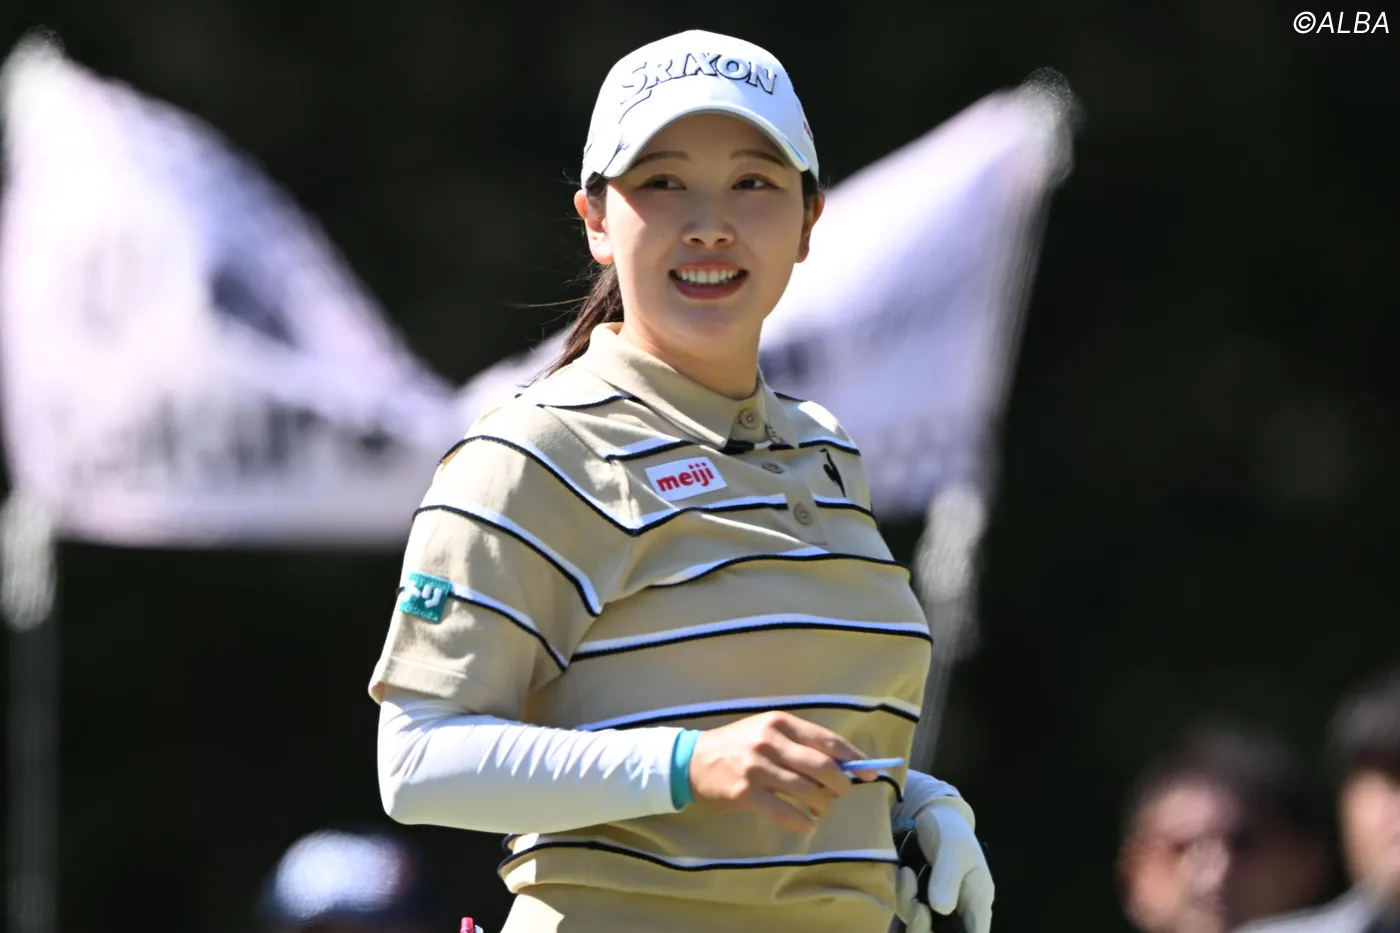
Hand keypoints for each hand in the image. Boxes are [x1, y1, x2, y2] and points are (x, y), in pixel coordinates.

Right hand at [687, 711, 879, 833]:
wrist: (691, 761)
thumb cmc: (736, 745)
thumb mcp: (766, 732)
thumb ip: (798, 743)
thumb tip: (841, 765)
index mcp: (780, 722)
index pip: (827, 741)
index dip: (854, 759)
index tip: (871, 773)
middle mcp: (770, 742)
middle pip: (822, 768)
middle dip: (840, 786)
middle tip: (840, 794)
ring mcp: (757, 768)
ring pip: (807, 792)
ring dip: (822, 806)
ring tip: (820, 809)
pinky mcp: (745, 793)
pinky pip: (785, 812)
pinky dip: (802, 822)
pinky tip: (807, 825)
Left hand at [893, 797, 993, 932]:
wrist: (931, 816)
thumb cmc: (952, 832)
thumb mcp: (954, 850)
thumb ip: (948, 878)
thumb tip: (941, 909)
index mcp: (977, 903)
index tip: (937, 924)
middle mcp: (957, 911)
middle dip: (923, 928)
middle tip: (917, 906)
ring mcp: (935, 907)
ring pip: (918, 926)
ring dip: (908, 905)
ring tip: (908, 874)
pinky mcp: (917, 899)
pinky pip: (905, 909)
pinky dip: (902, 895)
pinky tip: (904, 872)